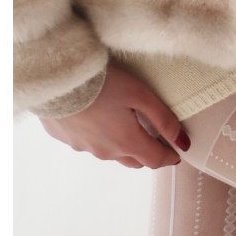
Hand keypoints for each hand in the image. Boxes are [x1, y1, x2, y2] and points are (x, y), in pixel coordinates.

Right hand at [40, 62, 190, 168]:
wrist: (52, 75)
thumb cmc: (100, 81)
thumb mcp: (140, 94)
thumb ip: (164, 120)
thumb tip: (184, 144)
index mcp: (127, 142)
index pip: (155, 160)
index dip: (169, 157)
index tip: (176, 153)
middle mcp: (105, 151)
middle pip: (134, 160)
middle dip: (147, 153)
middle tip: (155, 142)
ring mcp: (82, 146)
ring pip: (109, 152)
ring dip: (121, 145)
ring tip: (125, 128)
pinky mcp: (63, 137)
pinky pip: (86, 142)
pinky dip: (95, 135)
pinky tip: (94, 119)